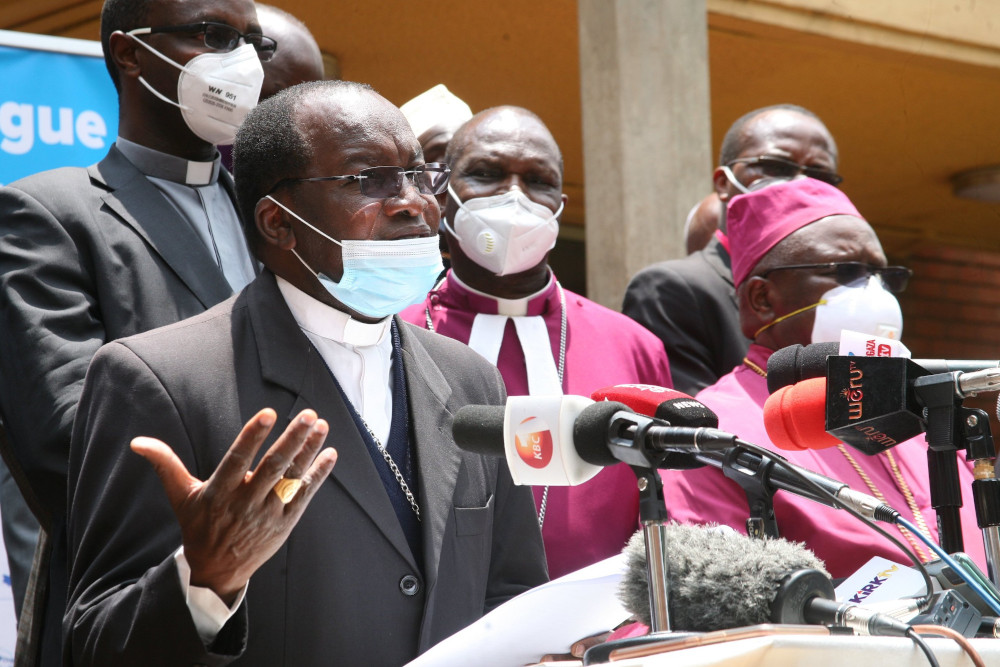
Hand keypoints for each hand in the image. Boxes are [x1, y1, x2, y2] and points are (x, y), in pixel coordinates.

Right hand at [131, 408, 336, 603]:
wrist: (216, 570)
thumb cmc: (198, 525)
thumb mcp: (181, 496)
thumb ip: (165, 465)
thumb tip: (138, 442)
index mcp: (219, 492)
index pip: (237, 459)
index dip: (252, 437)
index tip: (268, 413)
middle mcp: (245, 503)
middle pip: (272, 467)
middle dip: (292, 439)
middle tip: (308, 415)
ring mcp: (268, 514)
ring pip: (292, 478)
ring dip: (309, 451)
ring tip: (321, 425)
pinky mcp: (285, 523)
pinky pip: (304, 495)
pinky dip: (318, 474)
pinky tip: (330, 453)